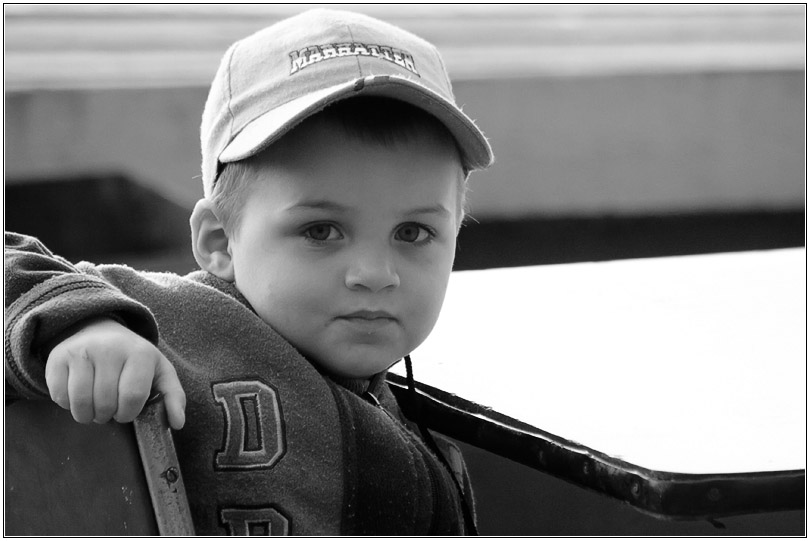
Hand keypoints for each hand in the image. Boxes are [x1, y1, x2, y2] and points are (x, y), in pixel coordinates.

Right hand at [44, 318, 185, 429]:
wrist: (99, 330)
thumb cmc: (133, 359)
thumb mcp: (160, 372)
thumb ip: (174, 396)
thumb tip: (178, 423)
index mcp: (140, 353)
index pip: (132, 397)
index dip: (128, 413)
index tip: (126, 411)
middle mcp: (110, 348)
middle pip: (105, 403)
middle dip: (107, 415)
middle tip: (109, 408)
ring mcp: (82, 351)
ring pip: (81, 403)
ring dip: (87, 415)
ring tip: (94, 407)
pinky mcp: (58, 357)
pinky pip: (59, 396)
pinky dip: (67, 404)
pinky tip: (78, 395)